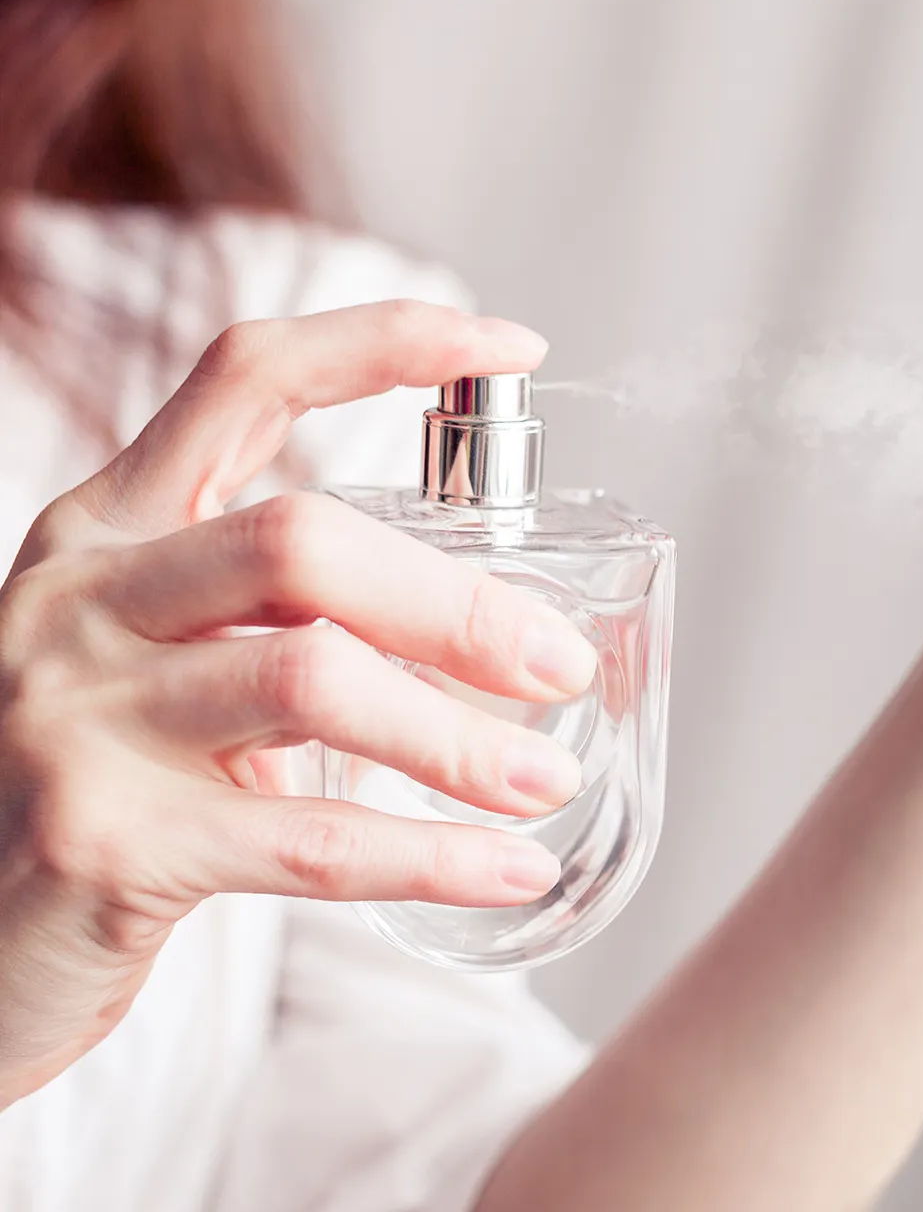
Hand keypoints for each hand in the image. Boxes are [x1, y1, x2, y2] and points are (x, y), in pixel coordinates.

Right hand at [0, 301, 595, 1103]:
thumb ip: (271, 621)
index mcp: (103, 531)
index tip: (511, 346)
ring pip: (312, 682)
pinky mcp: (103, 843)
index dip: (384, 345)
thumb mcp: (154, 670)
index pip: (244, 376)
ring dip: (458, 737)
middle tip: (560, 664)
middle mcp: (77, 601)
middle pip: (300, 540)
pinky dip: (434, 856)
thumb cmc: (93, 798)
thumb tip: (487, 627)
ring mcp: (75, 719)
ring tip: (544, 780)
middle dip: (455, 603)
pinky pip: (312, 839)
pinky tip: (511, 867)